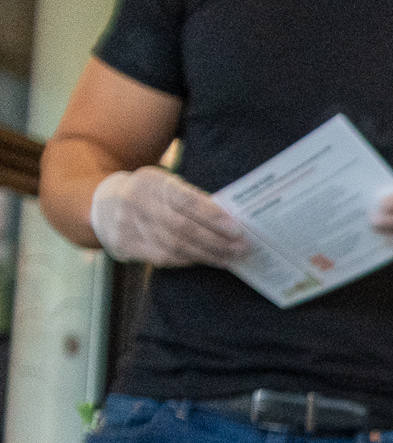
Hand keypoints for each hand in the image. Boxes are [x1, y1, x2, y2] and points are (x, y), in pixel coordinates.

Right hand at [89, 167, 247, 267]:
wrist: (99, 204)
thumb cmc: (147, 193)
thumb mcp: (164, 183)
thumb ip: (190, 197)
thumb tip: (229, 217)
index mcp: (151, 182)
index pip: (186, 200)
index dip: (213, 216)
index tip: (237, 229)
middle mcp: (137, 202)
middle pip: (183, 228)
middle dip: (216, 240)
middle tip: (242, 247)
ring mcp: (128, 225)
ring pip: (174, 246)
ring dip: (207, 255)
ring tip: (230, 258)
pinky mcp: (125, 245)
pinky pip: (163, 257)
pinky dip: (188, 260)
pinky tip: (206, 260)